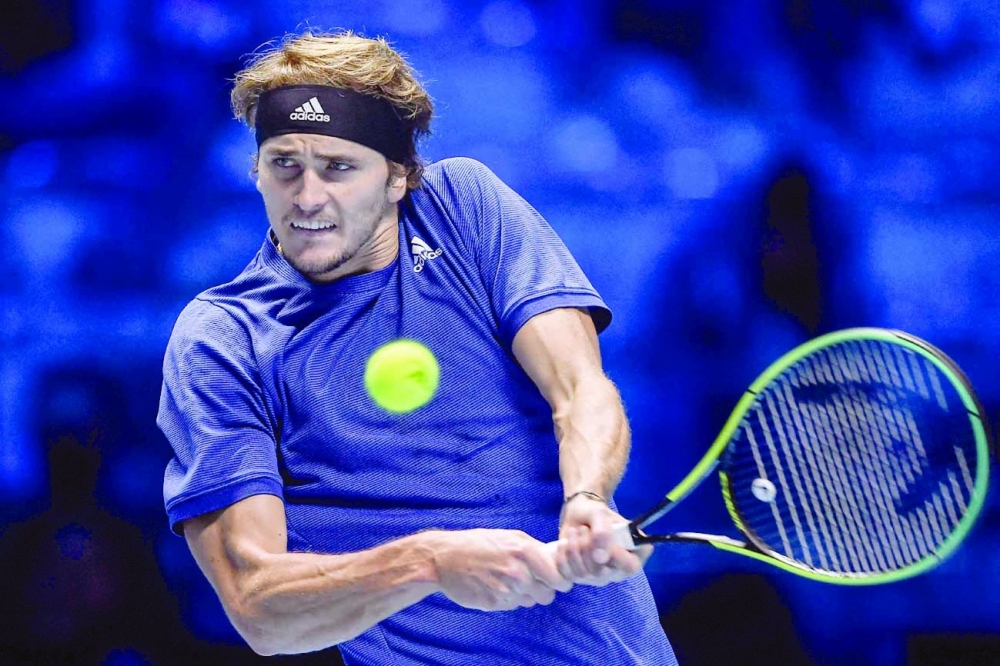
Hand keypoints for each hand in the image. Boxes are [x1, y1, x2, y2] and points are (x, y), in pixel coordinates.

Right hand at [430, 529, 572, 610]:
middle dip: (541, 589)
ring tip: (507, 580)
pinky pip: (511, 606)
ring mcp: (505, 590)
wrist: (444, 557)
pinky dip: (507, 599)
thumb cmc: (479, 543)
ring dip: (523, 595)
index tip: (555, 580)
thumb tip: (558, 560)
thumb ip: (535, 550)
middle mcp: (518, 572)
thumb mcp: (510, 537)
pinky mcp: (493, 604)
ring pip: (529, 602)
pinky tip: (494, 586)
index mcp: (525, 551)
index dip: (559, 581)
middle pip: (547, 595)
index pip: (559, 578)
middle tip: (529, 580)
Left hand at [554, 494, 651, 585]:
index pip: (631, 566)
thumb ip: (603, 532)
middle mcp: (618, 570)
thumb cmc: (594, 513)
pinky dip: (562, 557)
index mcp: (633, 554)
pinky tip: (564, 543)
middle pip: (602, 573)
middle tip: (583, 528)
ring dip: (574, 548)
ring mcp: (599, 577)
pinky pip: (568, 576)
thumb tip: (600, 558)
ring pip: (583, 574)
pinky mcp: (580, 578)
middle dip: (587, 547)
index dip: (616, 555)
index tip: (600, 538)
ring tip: (574, 531)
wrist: (577, 515)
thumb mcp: (599, 514)